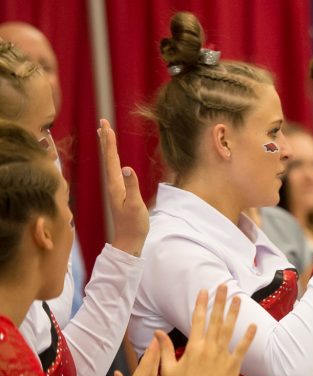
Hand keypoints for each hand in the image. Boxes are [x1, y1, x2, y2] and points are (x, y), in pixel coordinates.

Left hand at [99, 119, 147, 256]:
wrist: (128, 241)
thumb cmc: (134, 225)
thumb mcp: (136, 205)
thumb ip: (132, 186)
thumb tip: (126, 168)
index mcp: (115, 185)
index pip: (111, 159)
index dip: (109, 142)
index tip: (106, 126)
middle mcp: (112, 184)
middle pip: (107, 158)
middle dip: (105, 140)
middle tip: (103, 123)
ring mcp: (114, 189)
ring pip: (108, 163)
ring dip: (107, 148)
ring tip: (105, 135)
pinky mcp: (118, 193)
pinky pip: (113, 170)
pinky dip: (112, 160)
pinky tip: (114, 159)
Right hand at [157, 285, 255, 375]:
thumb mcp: (168, 368)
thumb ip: (164, 348)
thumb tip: (156, 332)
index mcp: (192, 347)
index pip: (197, 320)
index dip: (201, 304)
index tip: (204, 290)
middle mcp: (208, 348)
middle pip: (214, 320)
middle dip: (219, 301)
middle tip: (224, 286)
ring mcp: (221, 357)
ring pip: (229, 330)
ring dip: (234, 313)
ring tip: (238, 299)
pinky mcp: (233, 367)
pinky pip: (242, 349)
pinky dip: (248, 337)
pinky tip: (253, 325)